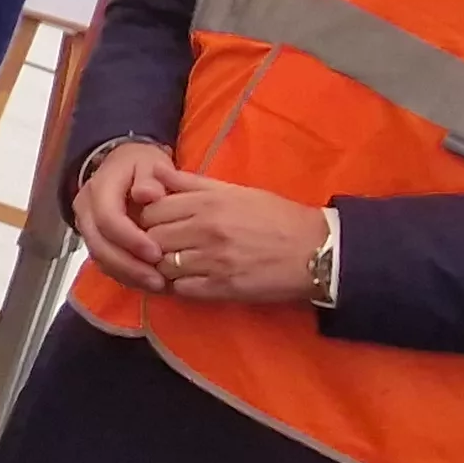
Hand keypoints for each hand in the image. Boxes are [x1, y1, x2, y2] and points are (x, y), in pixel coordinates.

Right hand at [72, 139, 177, 291]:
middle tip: (158, 279)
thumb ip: (150, 177)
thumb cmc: (140, 165)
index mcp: (99, 188)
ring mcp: (88, 228)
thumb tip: (147, 194)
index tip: (156, 253)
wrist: (124, 165)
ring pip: (101, 259)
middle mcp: (86, 210)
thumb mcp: (150, 162)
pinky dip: (126, 277)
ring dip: (128, 276)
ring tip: (158, 285)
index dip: (130, 239)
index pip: (108, 218)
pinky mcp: (96, 242)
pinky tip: (149, 283)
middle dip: (129, 266)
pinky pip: (106, 264)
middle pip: (100, 245)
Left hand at [139, 171, 325, 304]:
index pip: (151, 211)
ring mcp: (213, 261)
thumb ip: (191, 184)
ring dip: (165, 267)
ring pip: (163, 266)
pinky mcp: (222, 288)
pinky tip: (191, 280)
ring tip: (178, 265)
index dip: (149, 219)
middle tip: (165, 247)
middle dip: (153, 244)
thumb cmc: (275, 217)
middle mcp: (206, 230)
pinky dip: (180, 286)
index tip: (159, 224)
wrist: (314, 250)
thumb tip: (155, 172)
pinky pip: (182, 290)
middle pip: (152, 239)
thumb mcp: (234, 191)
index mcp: (208, 202)